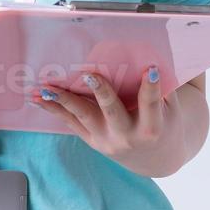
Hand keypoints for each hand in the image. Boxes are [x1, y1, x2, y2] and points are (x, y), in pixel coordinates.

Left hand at [29, 67, 191, 177]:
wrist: (154, 158)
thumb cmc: (164, 122)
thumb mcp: (171, 109)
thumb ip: (162, 87)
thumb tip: (150, 52)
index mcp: (152, 127)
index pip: (151, 104)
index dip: (151, 87)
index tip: (150, 69)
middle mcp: (127, 136)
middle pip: (112, 111)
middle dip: (101, 93)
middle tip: (90, 75)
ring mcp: (106, 140)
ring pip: (83, 117)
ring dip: (63, 100)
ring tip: (46, 88)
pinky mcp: (92, 140)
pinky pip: (71, 122)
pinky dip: (54, 109)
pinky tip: (38, 98)